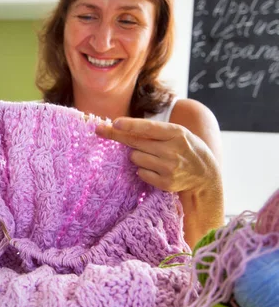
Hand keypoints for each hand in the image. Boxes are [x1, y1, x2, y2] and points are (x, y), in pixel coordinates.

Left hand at [95, 117, 217, 192]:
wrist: (205, 175)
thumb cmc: (185, 148)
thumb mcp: (178, 133)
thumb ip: (155, 131)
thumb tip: (121, 126)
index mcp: (176, 133)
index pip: (148, 128)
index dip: (130, 126)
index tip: (114, 123)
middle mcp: (172, 150)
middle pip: (135, 143)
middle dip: (117, 136)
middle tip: (101, 130)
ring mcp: (169, 168)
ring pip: (135, 158)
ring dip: (137, 155)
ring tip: (153, 156)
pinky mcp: (165, 183)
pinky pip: (140, 173)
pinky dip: (143, 170)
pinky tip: (156, 168)